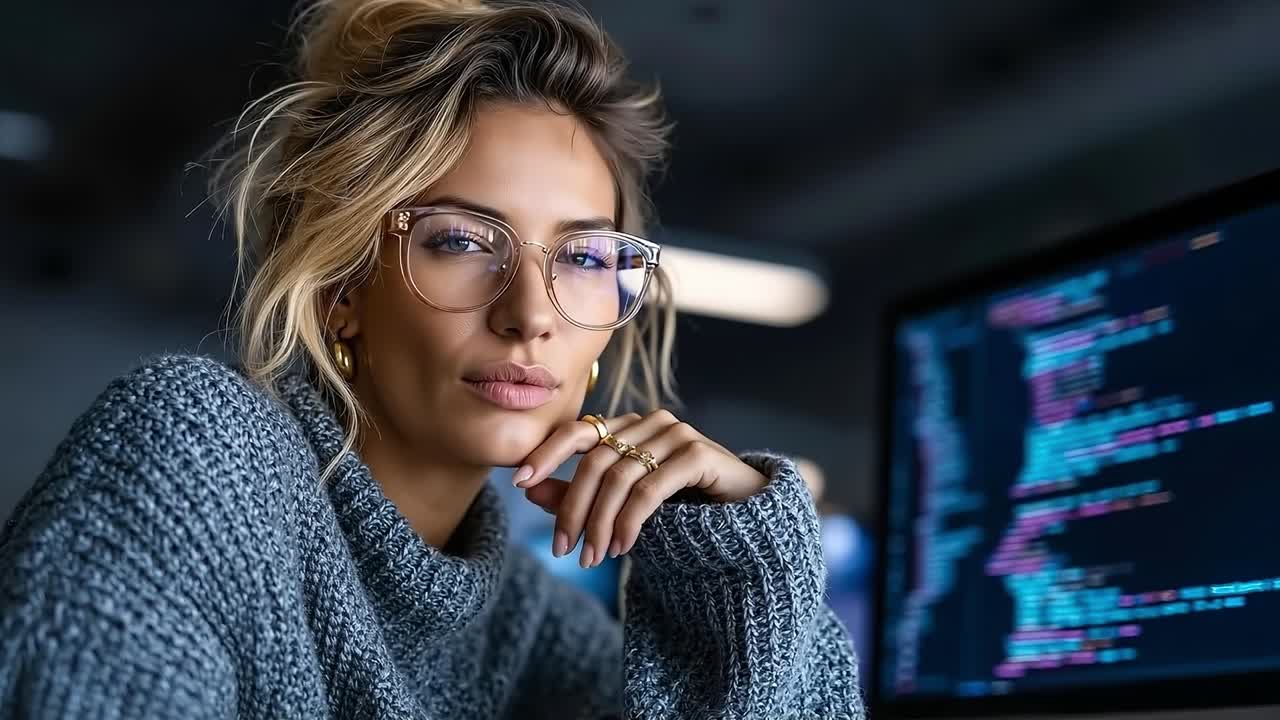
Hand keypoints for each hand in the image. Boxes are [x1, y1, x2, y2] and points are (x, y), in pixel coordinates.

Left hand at [513, 410, 769, 567]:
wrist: (747, 519)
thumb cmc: (682, 509)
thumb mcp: (624, 505)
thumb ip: (580, 495)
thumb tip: (528, 489)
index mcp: (628, 426)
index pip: (577, 431)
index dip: (545, 454)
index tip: (517, 483)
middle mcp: (650, 422)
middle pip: (594, 461)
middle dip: (572, 509)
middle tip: (562, 548)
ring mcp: (676, 434)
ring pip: (619, 477)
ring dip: (600, 523)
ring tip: (593, 558)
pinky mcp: (697, 453)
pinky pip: (649, 488)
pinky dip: (630, 521)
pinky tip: (623, 548)